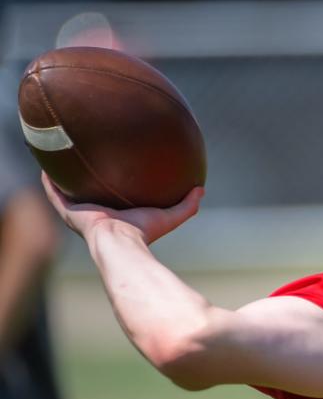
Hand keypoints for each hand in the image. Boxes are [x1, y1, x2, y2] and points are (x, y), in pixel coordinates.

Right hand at [41, 172, 202, 244]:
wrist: (121, 242)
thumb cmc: (144, 232)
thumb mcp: (168, 216)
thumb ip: (186, 206)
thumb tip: (202, 189)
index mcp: (113, 216)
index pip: (110, 199)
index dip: (108, 187)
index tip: (109, 172)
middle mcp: (93, 213)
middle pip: (86, 194)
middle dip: (83, 180)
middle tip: (83, 160)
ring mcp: (78, 212)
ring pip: (66, 191)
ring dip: (62, 176)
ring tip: (58, 156)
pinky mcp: (67, 210)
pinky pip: (54, 192)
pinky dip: (49, 180)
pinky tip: (45, 163)